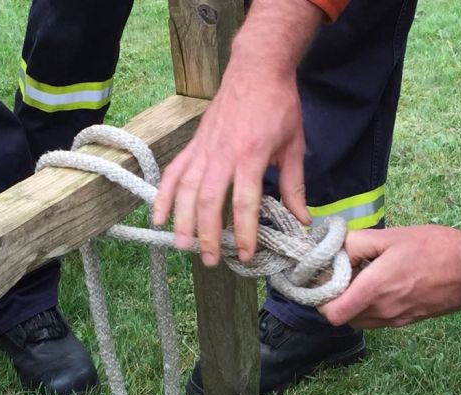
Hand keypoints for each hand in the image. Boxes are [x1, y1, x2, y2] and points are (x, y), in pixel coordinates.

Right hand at [153, 65, 308, 265]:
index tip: (246, 255)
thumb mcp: (294, 146)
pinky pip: (173, 172)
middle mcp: (222, 154)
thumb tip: (301, 220)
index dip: (244, 232)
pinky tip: (159, 217)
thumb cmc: (279, 105)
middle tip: (211, 260)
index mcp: (251, 156)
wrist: (257, 68)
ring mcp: (204, 149)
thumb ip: (294, 186)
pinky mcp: (193, 145)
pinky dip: (163, 195)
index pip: (245, 203)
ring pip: (186, 189)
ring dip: (182, 220)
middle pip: (208, 201)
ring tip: (183, 247)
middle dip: (207, 234)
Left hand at [318, 226, 460, 327]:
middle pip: (342, 317)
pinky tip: (380, 285)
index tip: (325, 279)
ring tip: (362, 279)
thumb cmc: (433, 247)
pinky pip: (376, 320)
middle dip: (336, 298)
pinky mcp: (407, 321)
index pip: (332, 314)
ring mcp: (395, 320)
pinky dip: (370, 308)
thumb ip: (356, 243)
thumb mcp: (390, 236)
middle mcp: (382, 311)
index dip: (321, 299)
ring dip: (353, 304)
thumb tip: (333, 250)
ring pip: (359, 320)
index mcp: (374, 289)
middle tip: (342, 274)